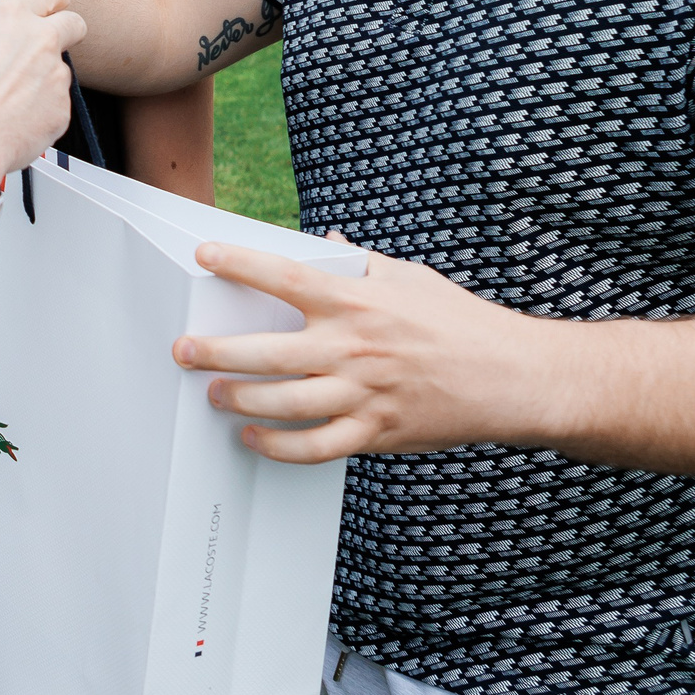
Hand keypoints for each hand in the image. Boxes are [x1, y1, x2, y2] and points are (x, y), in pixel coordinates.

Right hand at [0, 0, 87, 177]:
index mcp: (9, 15)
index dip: (53, 1)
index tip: (52, 8)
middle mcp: (40, 39)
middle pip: (74, 24)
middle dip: (68, 31)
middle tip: (49, 46)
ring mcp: (55, 74)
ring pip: (61, 70)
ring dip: (45, 79)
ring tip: (11, 100)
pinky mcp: (62, 109)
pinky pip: (57, 106)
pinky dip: (41, 112)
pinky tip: (14, 121)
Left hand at [170, 235, 556, 463]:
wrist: (512, 377)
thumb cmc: (459, 322)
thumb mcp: (409, 278)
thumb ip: (360, 265)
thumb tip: (324, 247)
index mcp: (358, 302)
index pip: (284, 276)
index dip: (238, 263)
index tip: (205, 256)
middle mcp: (353, 348)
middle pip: (267, 351)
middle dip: (215, 351)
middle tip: (183, 349)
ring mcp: (363, 394)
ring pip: (282, 403)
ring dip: (238, 399)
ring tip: (212, 392)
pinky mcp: (375, 433)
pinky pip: (314, 447)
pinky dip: (277, 446)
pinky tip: (253, 437)